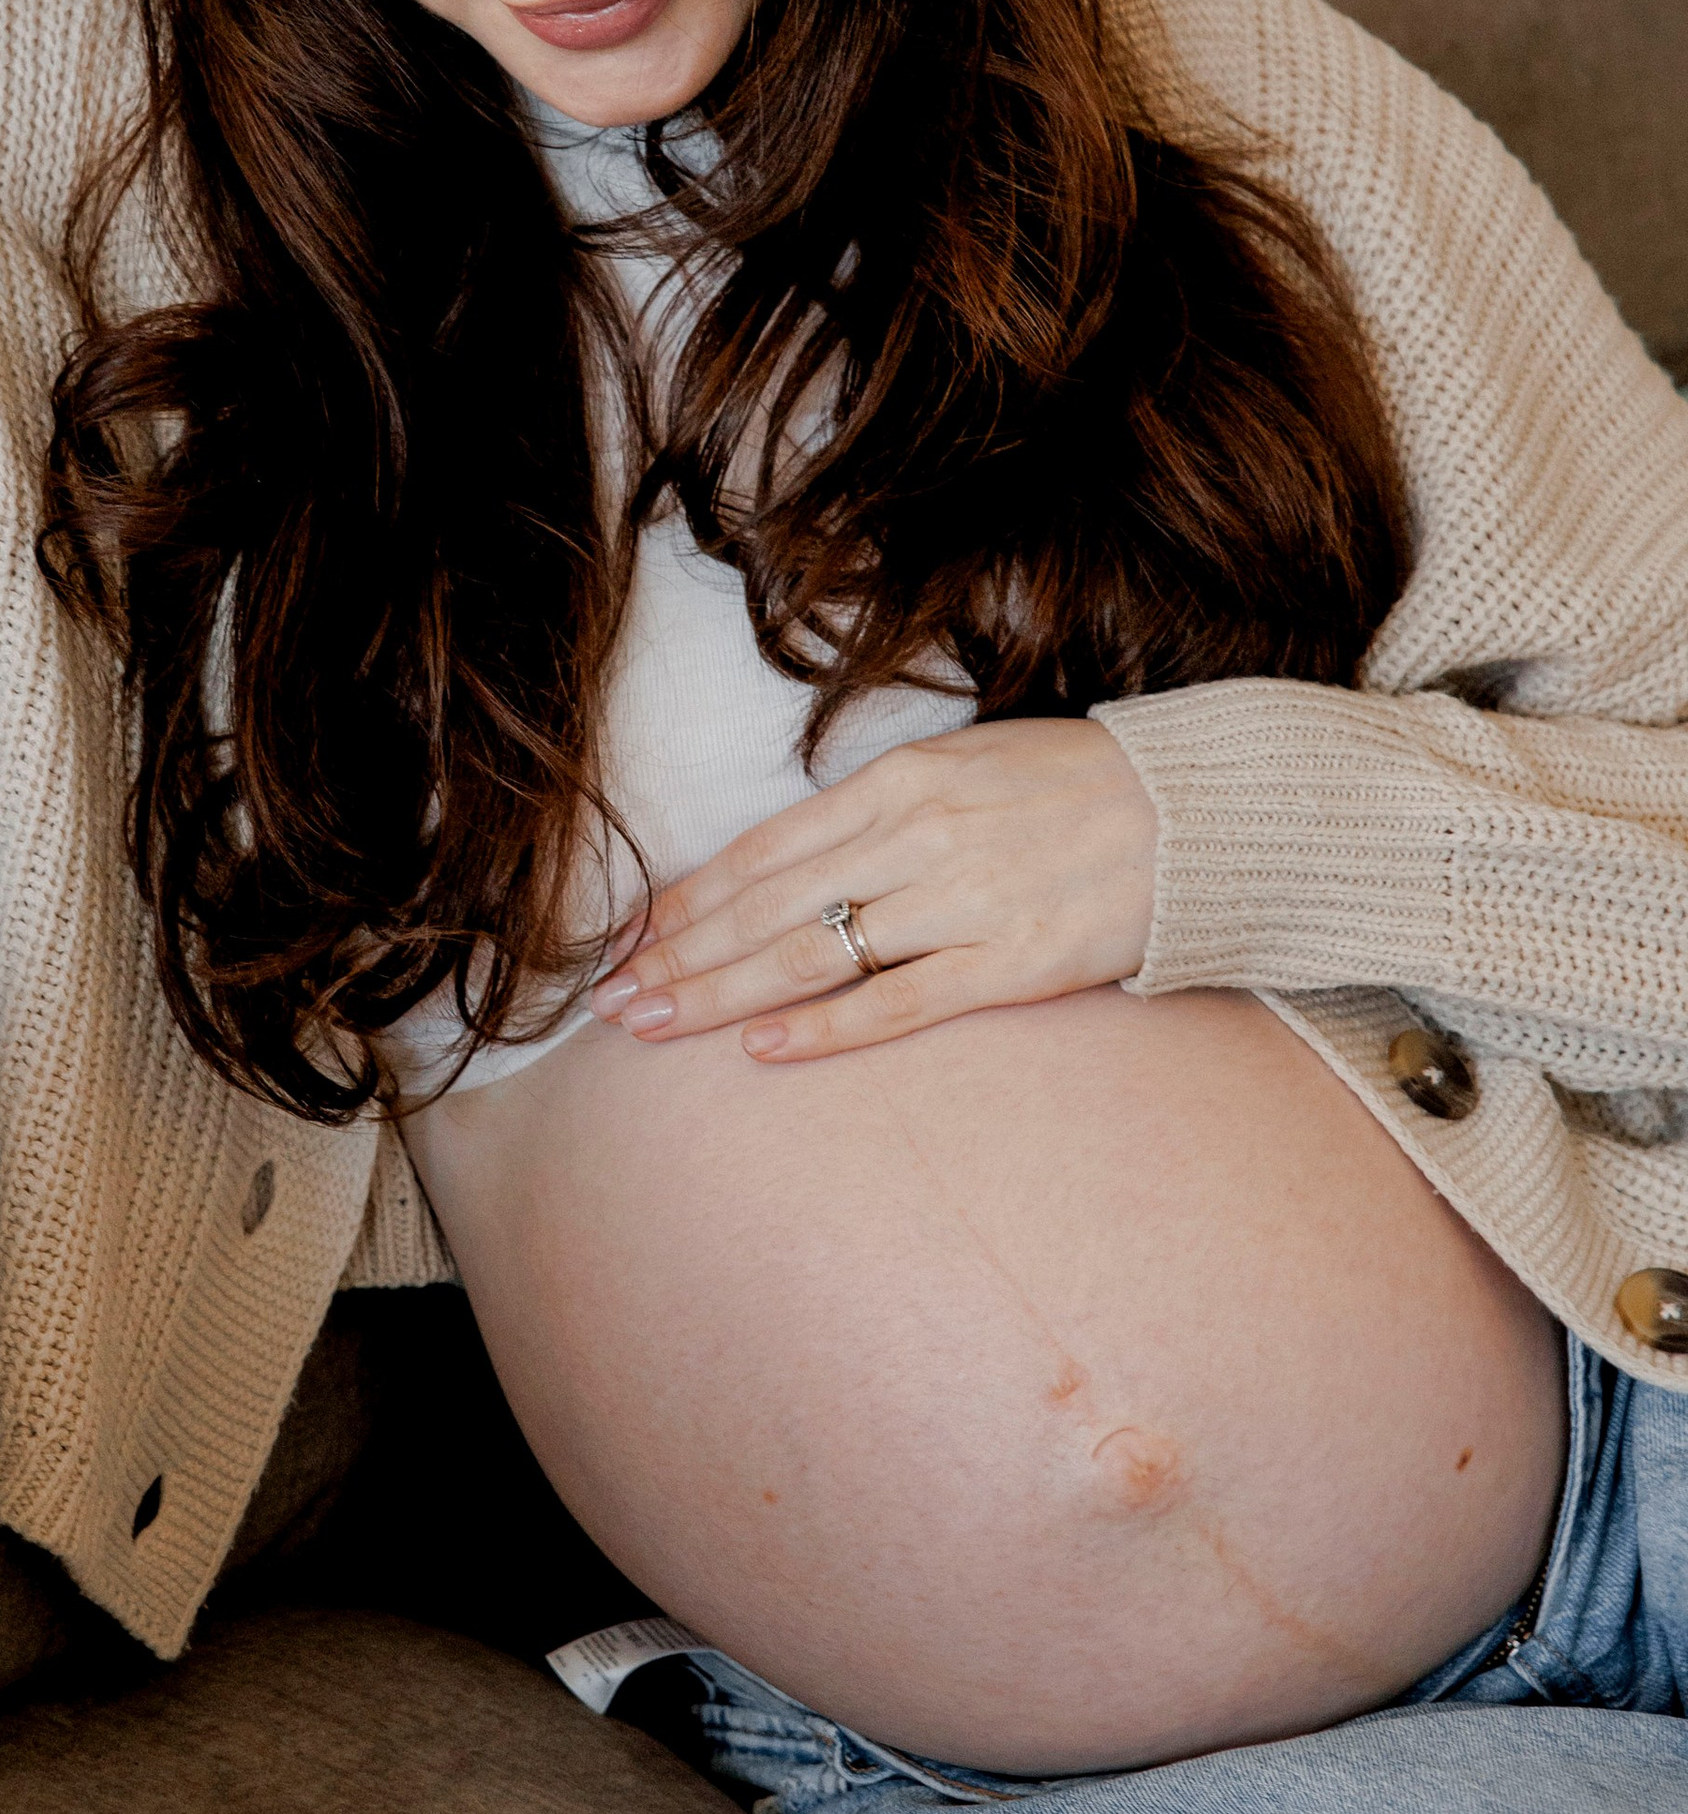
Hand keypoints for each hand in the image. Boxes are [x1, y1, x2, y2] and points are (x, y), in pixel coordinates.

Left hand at [589, 718, 1157, 1062]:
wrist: (1203, 815)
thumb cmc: (1078, 787)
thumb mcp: (968, 765)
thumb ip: (883, 809)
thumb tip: (795, 860)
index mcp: (904, 780)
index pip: (767, 847)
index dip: (689, 896)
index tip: (629, 936)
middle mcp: (920, 837)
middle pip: (770, 905)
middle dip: (680, 953)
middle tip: (609, 998)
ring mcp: (964, 903)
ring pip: (814, 954)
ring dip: (722, 994)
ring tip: (653, 1024)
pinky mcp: (1012, 965)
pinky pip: (898, 1005)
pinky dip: (824, 1029)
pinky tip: (760, 1049)